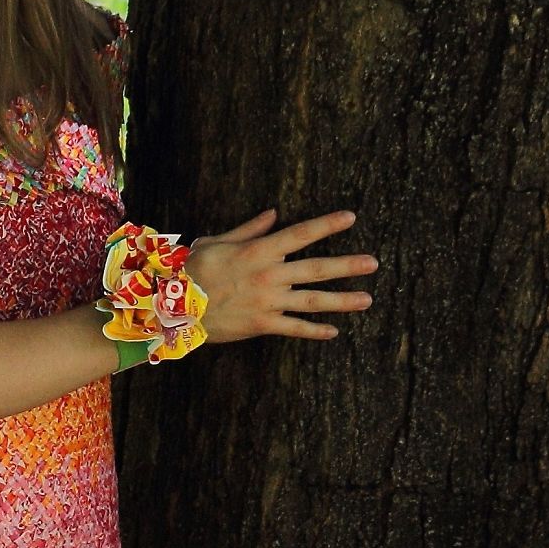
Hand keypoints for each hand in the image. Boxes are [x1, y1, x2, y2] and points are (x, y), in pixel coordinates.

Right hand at [187, 208, 377, 343]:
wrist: (175, 305)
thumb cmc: (193, 269)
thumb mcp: (218, 241)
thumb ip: (249, 230)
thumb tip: (272, 215)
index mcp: (259, 250)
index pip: (301, 234)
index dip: (327, 225)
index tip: (351, 218)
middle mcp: (270, 275)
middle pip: (317, 269)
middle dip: (348, 265)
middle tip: (373, 263)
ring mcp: (269, 301)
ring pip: (313, 301)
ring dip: (342, 301)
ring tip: (366, 299)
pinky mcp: (263, 324)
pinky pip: (295, 328)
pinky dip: (315, 331)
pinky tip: (333, 331)